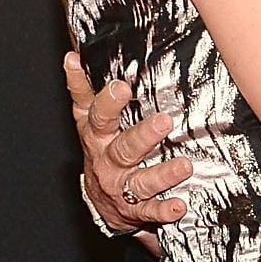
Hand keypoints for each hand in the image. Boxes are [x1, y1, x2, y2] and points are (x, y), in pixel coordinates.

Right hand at [64, 53, 191, 253]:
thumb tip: (76, 51)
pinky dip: (164, 210)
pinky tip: (178, 206)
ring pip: (139, 179)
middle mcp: (105, 157)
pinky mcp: (133, 207)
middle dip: (143, 135)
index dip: (93, 93)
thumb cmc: (104, 149)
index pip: (91, 110)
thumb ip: (90, 90)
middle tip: (164, 122)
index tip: (109, 80)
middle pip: (122, 145)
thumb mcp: (93, 120)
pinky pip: (149, 210)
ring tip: (183, 166)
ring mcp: (119, 184)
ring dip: (162, 173)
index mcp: (95, 132)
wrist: (101, 202)